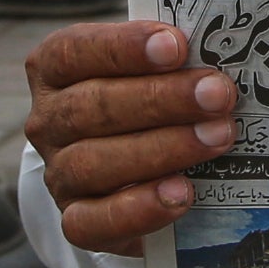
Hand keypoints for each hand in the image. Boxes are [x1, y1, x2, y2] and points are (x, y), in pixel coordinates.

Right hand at [24, 21, 237, 255]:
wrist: (135, 174)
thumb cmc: (147, 104)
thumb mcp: (152, 72)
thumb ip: (172, 61)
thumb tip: (220, 53)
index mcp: (55, 70)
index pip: (74, 50)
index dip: (124, 47)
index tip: (176, 46)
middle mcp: (49, 121)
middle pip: (94, 106)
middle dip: (162, 98)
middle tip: (218, 94)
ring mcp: (58, 173)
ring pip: (94, 162)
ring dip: (163, 148)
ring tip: (216, 137)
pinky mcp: (75, 219)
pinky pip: (93, 221)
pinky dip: (139, 208)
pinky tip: (181, 193)